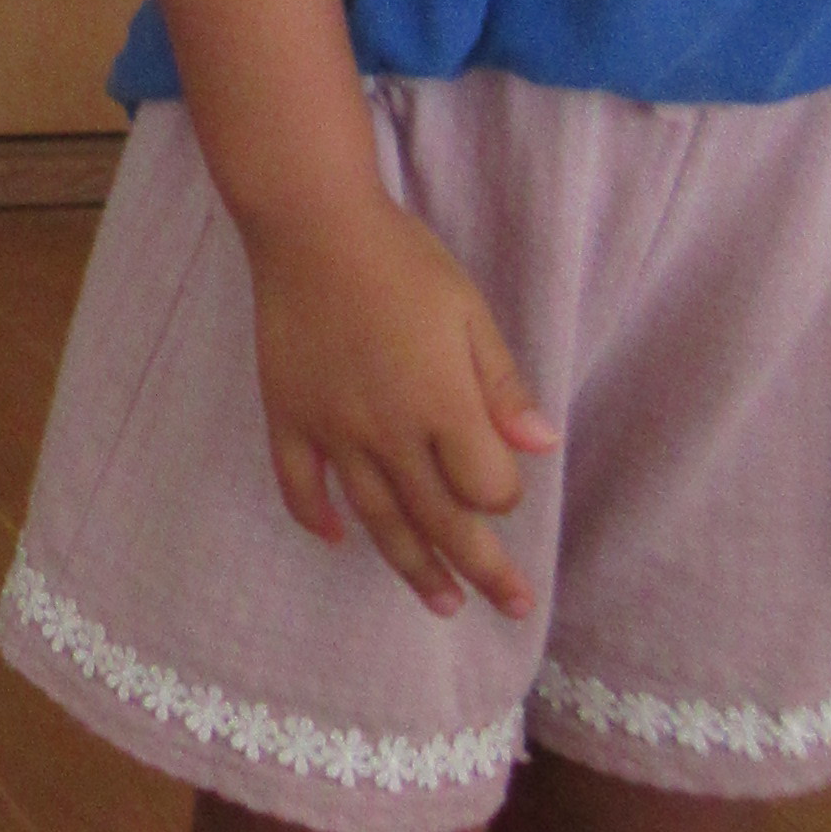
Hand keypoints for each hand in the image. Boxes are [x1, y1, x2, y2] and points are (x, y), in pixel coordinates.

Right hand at [243, 188, 555, 617]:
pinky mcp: (288, 416)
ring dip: (412, 566)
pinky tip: (337, 540)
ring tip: (440, 602)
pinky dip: (316, 518)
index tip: (504, 478)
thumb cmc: (403, 261)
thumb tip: (541, 448)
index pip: (486, 487)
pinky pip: (299, 484)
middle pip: (441, 521)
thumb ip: (501, 387)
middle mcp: (388, 432)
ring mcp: (334, 430)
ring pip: (377, 518)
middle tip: (508, 606)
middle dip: (480, 569)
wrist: (311, 225)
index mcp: (441, 404)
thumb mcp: (470, 312)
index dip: (504, 494)